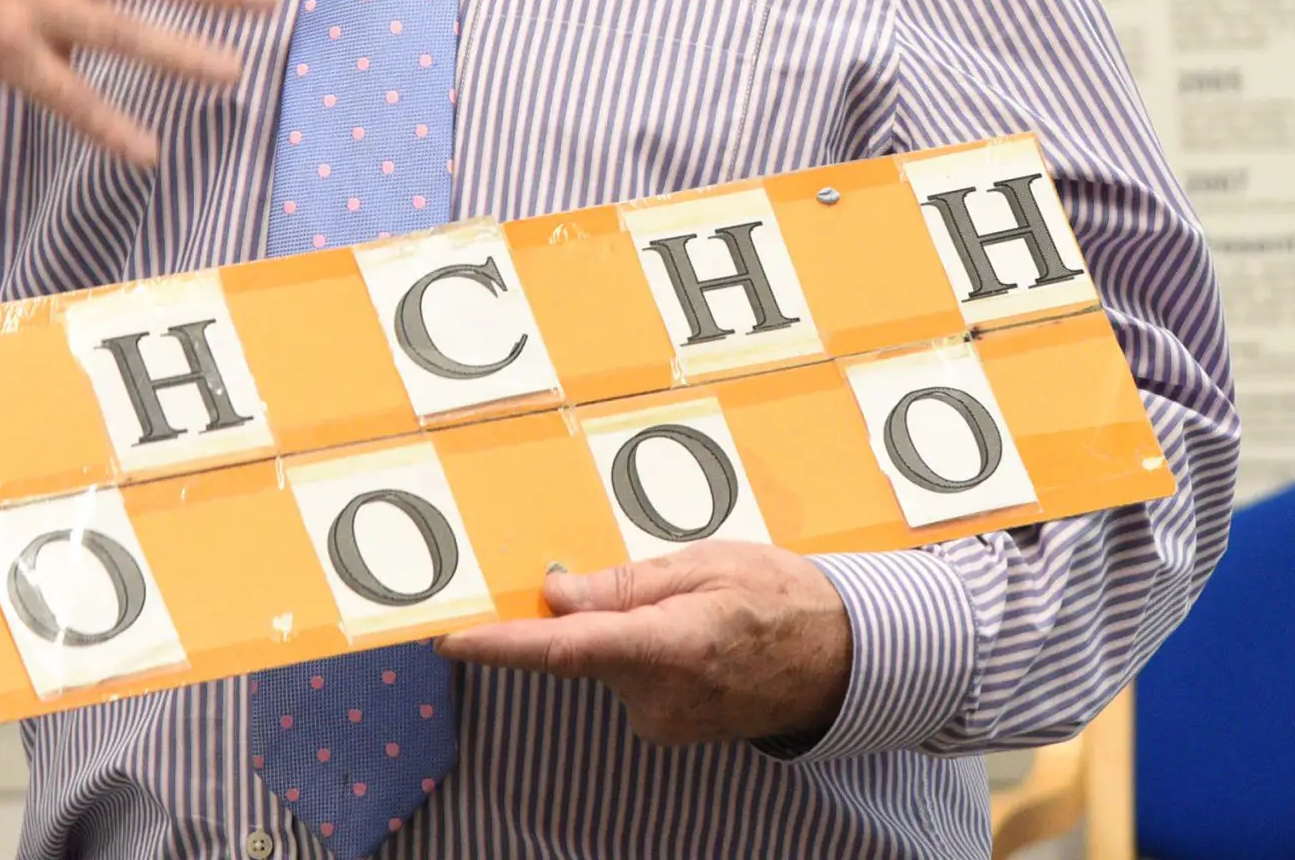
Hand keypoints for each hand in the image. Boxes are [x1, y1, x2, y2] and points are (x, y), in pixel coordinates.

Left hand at [435, 543, 852, 746]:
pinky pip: (629, 679)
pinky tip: (691, 635)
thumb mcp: (705, 564)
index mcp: (670, 645)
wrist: (844, 660)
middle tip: (651, 580)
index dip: (501, 644)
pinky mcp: (668, 729)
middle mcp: (660, 696)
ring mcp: (665, 721)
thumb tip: (554, 592)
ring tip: (693, 606)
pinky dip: (641, 651)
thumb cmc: (780, 597)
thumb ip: (623, 584)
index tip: (450, 636)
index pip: (565, 649)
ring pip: (607, 661)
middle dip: (588, 610)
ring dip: (623, 630)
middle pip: (583, 649)